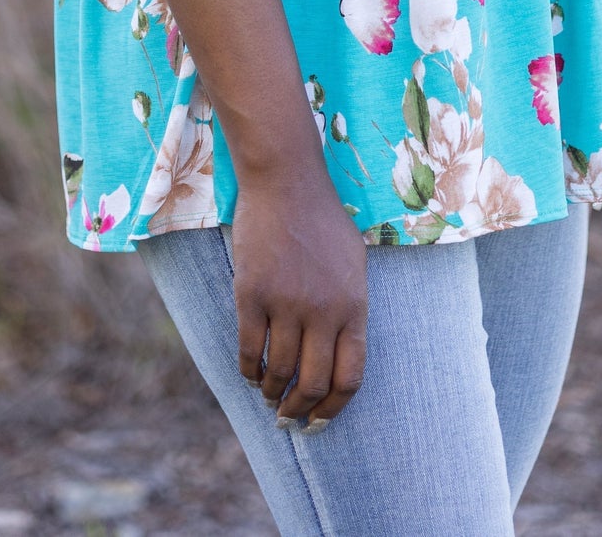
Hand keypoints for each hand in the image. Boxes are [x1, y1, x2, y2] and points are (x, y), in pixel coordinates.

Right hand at [231, 169, 368, 427]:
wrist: (286, 180)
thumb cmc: (322, 220)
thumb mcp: (354, 264)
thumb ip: (351, 309)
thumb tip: (341, 357)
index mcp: (353, 306)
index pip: (349, 378)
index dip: (333, 408)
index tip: (320, 421)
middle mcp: (323, 310)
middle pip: (312, 383)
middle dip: (299, 410)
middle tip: (288, 418)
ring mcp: (286, 302)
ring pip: (278, 370)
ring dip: (271, 391)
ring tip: (267, 395)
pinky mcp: (252, 293)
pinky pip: (249, 348)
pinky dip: (248, 370)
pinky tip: (248, 373)